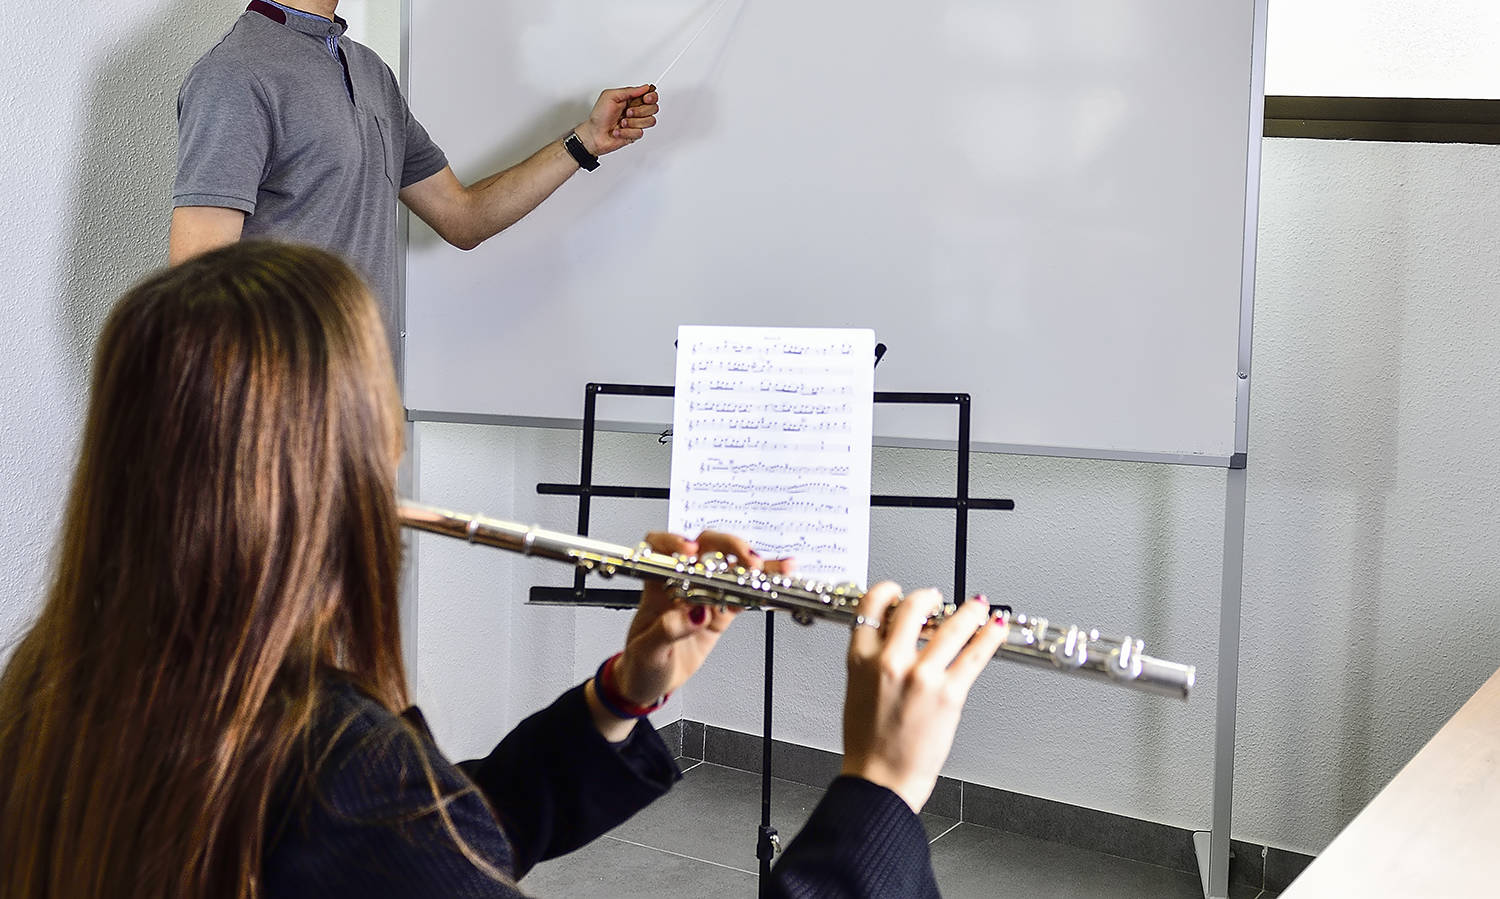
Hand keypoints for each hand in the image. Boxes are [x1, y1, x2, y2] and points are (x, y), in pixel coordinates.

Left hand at [574, 84, 658, 156]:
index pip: (650, 95)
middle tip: (627, 112)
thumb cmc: (599, 116)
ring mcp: (636, 123)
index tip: (645, 99)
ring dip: (633, 122)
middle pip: (653, 108)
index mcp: (631, 99)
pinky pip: (640, 132)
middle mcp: (636, 110)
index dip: (651, 97)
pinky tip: (619, 130)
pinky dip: (627, 132)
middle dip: (640, 111)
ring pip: (649, 121)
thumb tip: (644, 87)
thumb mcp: (610, 96)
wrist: (594, 134)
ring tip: (622, 122)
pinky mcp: (635, 134)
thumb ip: (629, 91)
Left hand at [612, 531, 790, 706]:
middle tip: (745, 560)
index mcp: (656, 585)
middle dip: (728, 547)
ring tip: (775, 567)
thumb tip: (695, 614)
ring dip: (753, 564)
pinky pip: (743, 594)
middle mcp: (681, 583)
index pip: (660, 547)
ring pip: (730, 568)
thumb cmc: (639, 663)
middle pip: (705, 548)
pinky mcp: (721, 613)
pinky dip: (761, 587)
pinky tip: (779, 578)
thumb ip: (668, 630)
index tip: (691, 552)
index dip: (675, 542)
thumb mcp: (646, 650)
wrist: (648, 683)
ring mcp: (704, 595)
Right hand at [839, 584, 1005, 811]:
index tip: (898, 592)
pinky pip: (975, 655)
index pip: (872, 606)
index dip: (888, 592)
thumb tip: (889, 639)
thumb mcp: (856, 691)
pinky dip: (989, 636)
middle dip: (929, 597)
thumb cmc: (867, 744)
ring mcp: (922, 675)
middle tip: (937, 599)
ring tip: (977, 607)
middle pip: (914, 606)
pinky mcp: (949, 693)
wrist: (879, 780)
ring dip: (969, 611)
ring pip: (952, 625)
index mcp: (861, 659)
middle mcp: (891, 661)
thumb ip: (871, 661)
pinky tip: (995, 629)